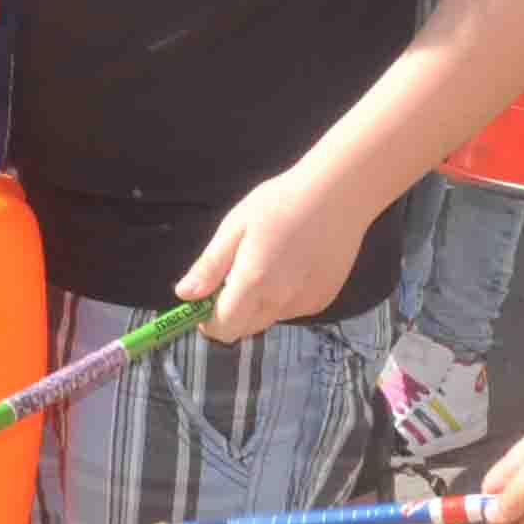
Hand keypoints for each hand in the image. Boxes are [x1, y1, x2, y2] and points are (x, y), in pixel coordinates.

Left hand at [178, 166, 378, 341]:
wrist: (339, 195)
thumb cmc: (281, 202)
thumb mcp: (236, 227)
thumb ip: (210, 266)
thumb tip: (184, 296)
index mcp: (254, 283)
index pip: (222, 329)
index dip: (207, 321)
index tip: (204, 302)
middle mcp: (280, 302)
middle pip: (244, 329)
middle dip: (231, 312)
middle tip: (235, 275)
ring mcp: (305, 304)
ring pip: (268, 318)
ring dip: (259, 303)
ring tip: (270, 260)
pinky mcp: (323, 300)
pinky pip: (292, 309)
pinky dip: (284, 296)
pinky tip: (294, 264)